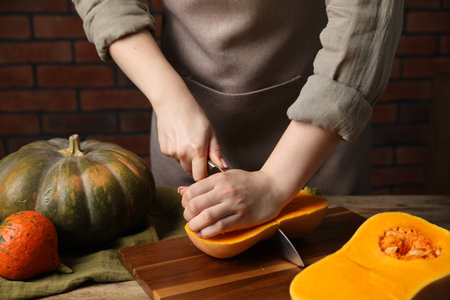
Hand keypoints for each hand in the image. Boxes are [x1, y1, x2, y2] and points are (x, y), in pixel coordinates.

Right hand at [108, 30, 224, 180]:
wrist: (173, 103)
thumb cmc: (195, 116)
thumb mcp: (210, 132)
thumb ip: (216, 152)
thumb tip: (224, 166)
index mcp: (197, 150)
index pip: (200, 177)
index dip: (205, 175)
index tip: (209, 169)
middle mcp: (183, 154)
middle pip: (191, 172)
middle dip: (197, 167)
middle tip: (200, 152)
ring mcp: (172, 153)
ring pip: (182, 164)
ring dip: (187, 159)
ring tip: (189, 142)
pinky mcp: (164, 150)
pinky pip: (174, 157)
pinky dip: (178, 152)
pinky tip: (180, 139)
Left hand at [180, 169, 286, 237]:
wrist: (272, 187)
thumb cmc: (248, 182)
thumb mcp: (226, 176)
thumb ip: (204, 184)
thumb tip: (181, 190)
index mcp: (220, 179)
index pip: (192, 191)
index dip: (185, 201)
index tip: (187, 206)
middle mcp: (225, 191)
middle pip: (195, 205)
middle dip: (188, 215)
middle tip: (190, 218)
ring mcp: (234, 205)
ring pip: (205, 217)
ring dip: (195, 225)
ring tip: (195, 227)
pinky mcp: (241, 218)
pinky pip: (219, 227)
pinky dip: (207, 232)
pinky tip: (204, 233)